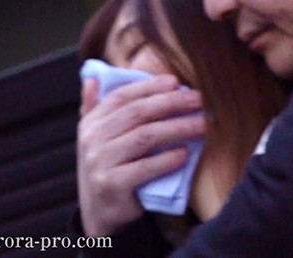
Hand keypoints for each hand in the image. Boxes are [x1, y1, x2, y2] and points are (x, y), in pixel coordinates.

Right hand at [76, 75, 203, 236]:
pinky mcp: (112, 186)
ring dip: (178, 128)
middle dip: (171, 103)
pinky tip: (185, 154)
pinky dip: (167, 159)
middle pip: (137, 114)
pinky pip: (145, 168)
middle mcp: (92, 140)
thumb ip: (93, 108)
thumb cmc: (107, 170)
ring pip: (145, 137)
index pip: (121, 97)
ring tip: (202, 124)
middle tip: (198, 99)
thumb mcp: (94, 139)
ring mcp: (100, 163)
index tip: (176, 82)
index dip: (149, 87)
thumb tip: (92, 78)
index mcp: (90, 124)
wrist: (99, 216)